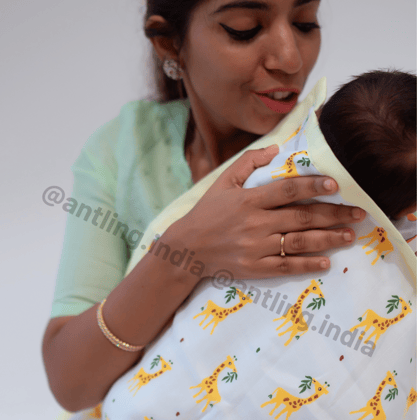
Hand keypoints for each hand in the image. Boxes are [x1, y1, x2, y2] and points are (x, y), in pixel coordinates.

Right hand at [165, 145, 365, 280]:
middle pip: (301, 217)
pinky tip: (326, 261)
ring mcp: (256, 248)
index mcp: (248, 200)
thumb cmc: (207, 212)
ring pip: (298, 242)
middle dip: (333, 214)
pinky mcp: (255, 267)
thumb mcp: (222, 181)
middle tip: (357, 212)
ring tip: (350, 235)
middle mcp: (255, 224)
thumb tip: (276, 150)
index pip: (287, 190)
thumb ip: (248, 162)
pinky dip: (307, 264)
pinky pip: (285, 266)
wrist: (188, 248)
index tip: (336, 185)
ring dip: (328, 238)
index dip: (313, 186)